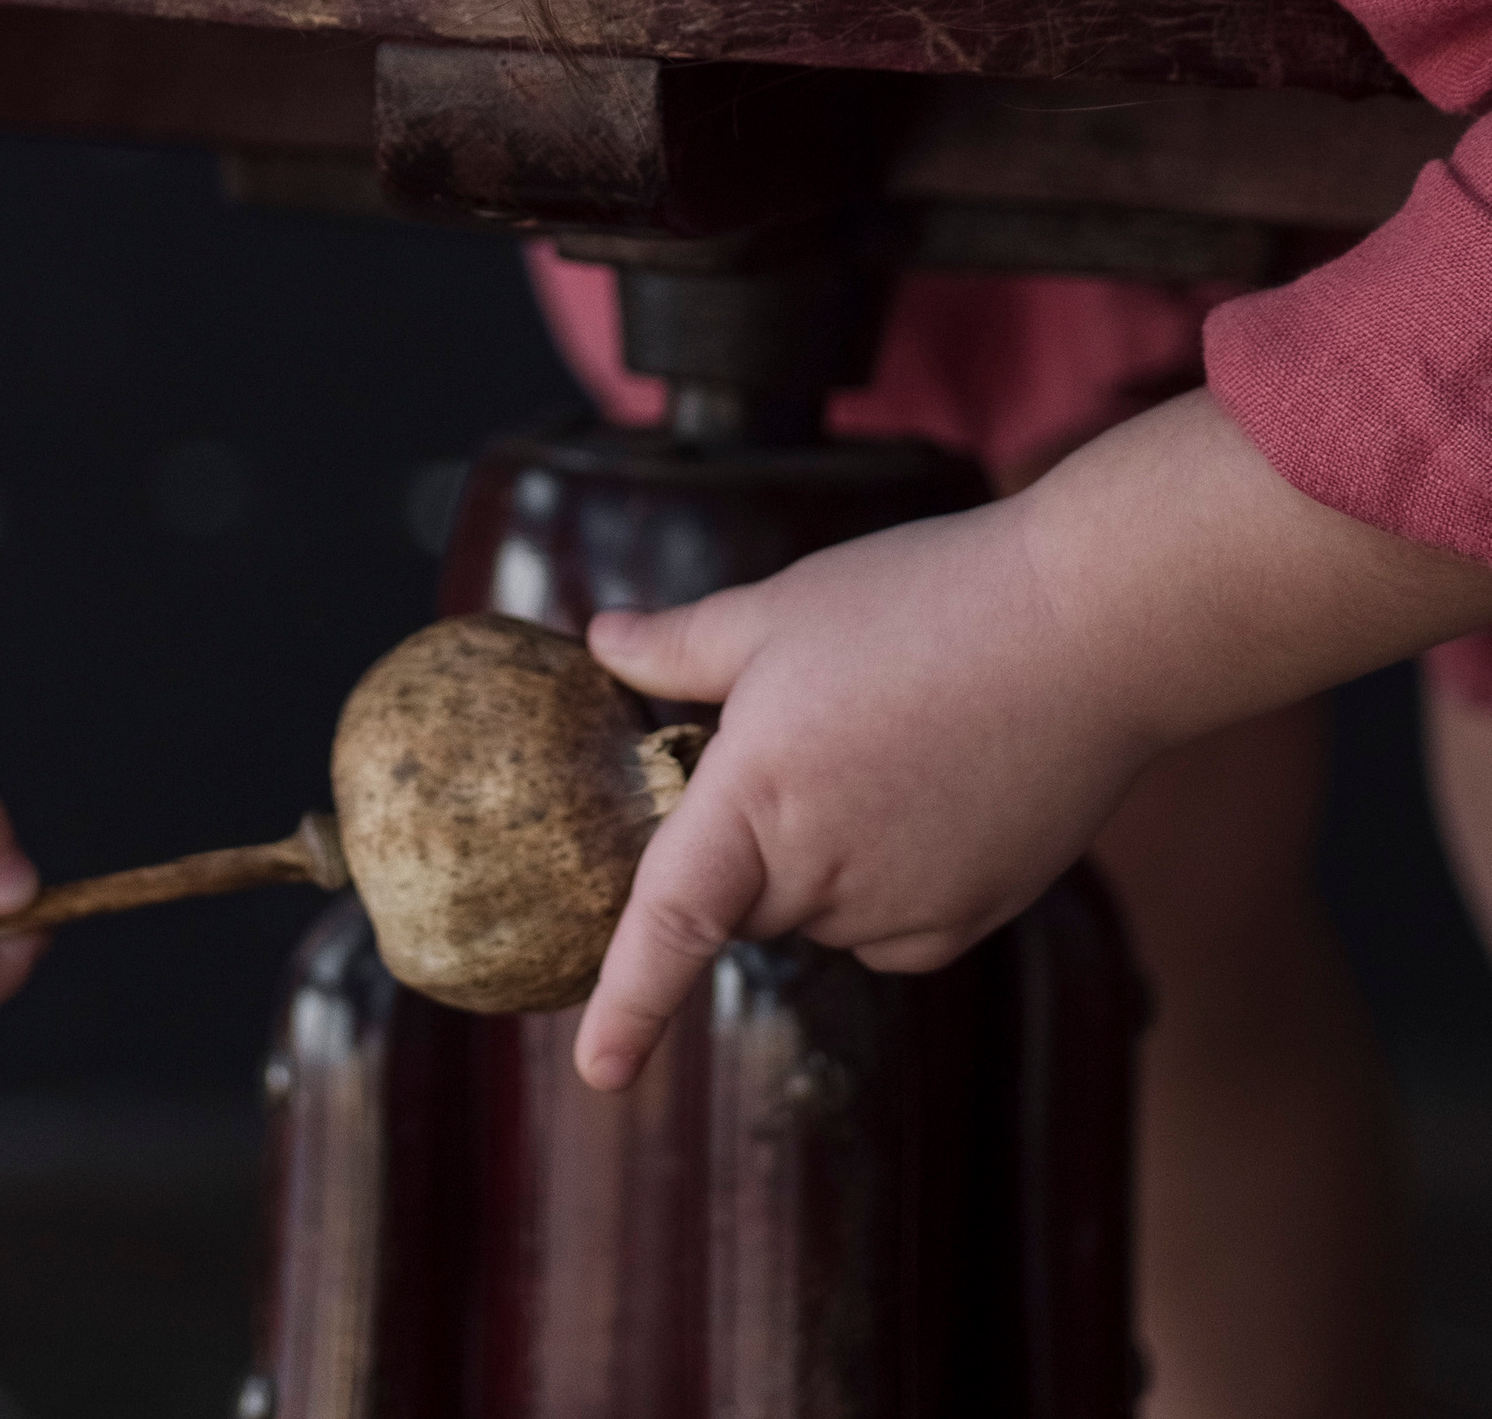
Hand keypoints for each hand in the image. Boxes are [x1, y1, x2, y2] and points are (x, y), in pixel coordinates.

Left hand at [575, 492, 1144, 1091]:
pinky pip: (892, 924)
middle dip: (746, 841)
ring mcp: (904, 910)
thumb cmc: (918, 605)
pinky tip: (932, 786)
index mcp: (755, 800)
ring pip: (823, 909)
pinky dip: (888, 874)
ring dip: (823, 853)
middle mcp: (825, 876)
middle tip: (801, 731)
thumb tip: (603, 643)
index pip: (670, 922)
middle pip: (747, 898)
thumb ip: (679, 647)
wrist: (1083, 634)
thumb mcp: (777, 611)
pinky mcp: (970, 919)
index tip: (595, 1073)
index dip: (627, 1003)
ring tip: (883, 737)